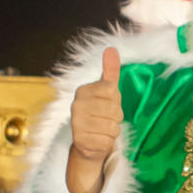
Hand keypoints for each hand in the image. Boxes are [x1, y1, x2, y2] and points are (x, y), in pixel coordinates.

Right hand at [65, 48, 122, 192]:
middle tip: (106, 119)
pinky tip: (99, 140)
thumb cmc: (100, 114)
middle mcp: (76, 105)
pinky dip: (108, 142)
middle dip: (116, 117)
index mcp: (83, 91)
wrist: (88, 144)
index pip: (112, 90)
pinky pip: (108, 140)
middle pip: (114, 109)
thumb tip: (111, 49)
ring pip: (112, 126)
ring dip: (112, 130)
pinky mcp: (81, 141)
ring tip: (102, 129)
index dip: (116, 100)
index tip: (107, 104)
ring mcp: (77, 123)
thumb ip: (110, 70)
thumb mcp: (107, 92)